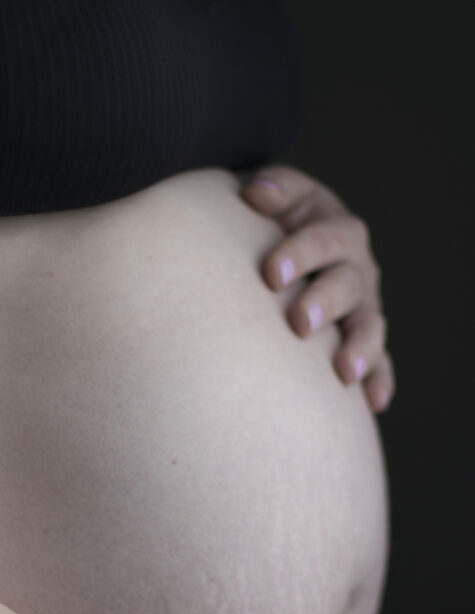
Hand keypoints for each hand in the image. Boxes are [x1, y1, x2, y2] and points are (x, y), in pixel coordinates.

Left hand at [240, 165, 395, 413]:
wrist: (291, 250)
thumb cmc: (280, 226)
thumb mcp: (283, 200)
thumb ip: (275, 190)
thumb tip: (255, 194)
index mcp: (337, 232)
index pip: (324, 238)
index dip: (300, 253)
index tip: (271, 275)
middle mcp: (356, 270)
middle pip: (347, 285)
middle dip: (325, 303)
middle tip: (299, 323)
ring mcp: (363, 308)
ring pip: (368, 326)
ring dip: (359, 348)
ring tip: (343, 371)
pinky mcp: (364, 341)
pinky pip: (380, 363)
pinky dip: (379, 380)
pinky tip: (373, 402)